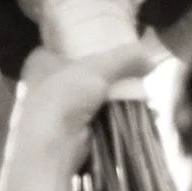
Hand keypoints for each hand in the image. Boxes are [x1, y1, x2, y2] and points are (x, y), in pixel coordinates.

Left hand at [9, 38, 166, 156]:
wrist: (51, 147)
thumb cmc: (63, 97)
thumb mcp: (97, 68)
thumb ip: (125, 58)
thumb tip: (151, 57)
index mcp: (40, 61)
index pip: (67, 44)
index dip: (91, 43)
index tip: (116, 45)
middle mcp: (44, 83)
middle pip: (85, 72)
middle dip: (112, 75)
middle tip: (136, 72)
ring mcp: (57, 109)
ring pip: (95, 96)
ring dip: (118, 98)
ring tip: (142, 95)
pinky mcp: (70, 131)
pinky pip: (100, 117)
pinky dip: (117, 116)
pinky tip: (136, 114)